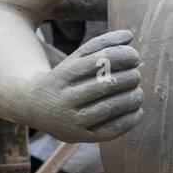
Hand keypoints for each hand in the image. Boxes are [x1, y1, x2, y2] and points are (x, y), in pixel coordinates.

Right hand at [17, 30, 143, 142]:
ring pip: (109, 108)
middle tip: (136, 75)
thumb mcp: (76, 58)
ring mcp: (71, 120)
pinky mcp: (79, 137)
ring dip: (131, 98)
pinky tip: (137, 111)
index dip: (123, 56)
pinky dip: (129, 120)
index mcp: (64, 73)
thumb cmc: (65, 78)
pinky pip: (109, 131)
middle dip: (129, 77)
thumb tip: (129, 35)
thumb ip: (102, 44)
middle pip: (106, 85)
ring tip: (138, 92)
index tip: (134, 56)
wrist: (34, 106)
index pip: (100, 61)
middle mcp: (65, 98)